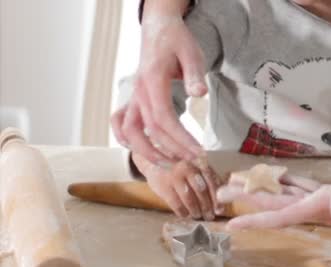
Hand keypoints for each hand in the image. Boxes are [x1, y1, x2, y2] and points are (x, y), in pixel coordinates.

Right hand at [111, 10, 206, 163]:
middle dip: (172, 150)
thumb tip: (199, 94)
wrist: (159, 28)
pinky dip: (127, 140)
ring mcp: (134, 97)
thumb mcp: (191, 52)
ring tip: (171, 165)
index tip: (199, 152)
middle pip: (149, 130)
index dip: (181, 139)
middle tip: (194, 161)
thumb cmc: (176, 40)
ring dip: (148, 152)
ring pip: (131, 132)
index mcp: (153, 81)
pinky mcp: (134, 100)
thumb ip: (194, 74)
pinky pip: (121, 124)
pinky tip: (142, 152)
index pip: (164, 119)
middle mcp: (139, 92)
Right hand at [134, 154, 221, 219]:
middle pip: (202, 191)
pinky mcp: (163, 186)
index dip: (217, 198)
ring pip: (189, 199)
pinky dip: (182, 212)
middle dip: (207, 207)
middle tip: (209, 216)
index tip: (219, 210)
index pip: (212, 182)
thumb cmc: (179, 165)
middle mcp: (188, 167)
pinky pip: (176, 204)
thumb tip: (221, 199)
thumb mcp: (194, 165)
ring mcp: (175, 176)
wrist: (152, 159)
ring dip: (195, 211)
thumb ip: (208, 177)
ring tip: (197, 216)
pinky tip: (185, 214)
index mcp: (198, 162)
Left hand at [217, 173, 329, 228]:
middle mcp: (311, 207)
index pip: (279, 217)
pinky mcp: (323, 192)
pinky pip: (296, 186)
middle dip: (247, 198)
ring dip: (260, 187)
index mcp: (316, 208)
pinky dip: (283, 180)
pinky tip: (273, 175)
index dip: (255, 221)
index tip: (232, 224)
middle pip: (272, 203)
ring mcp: (316, 200)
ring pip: (281, 193)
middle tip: (221, 192)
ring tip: (238, 179)